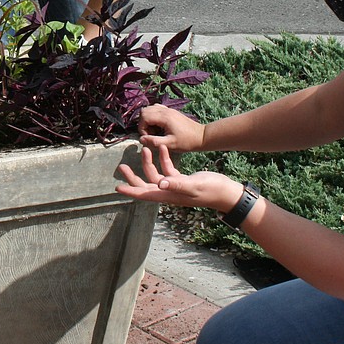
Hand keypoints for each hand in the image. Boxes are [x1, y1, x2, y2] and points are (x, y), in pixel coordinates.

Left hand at [116, 144, 235, 210]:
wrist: (226, 192)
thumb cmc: (210, 191)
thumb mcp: (193, 186)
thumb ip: (176, 184)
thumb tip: (159, 183)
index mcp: (168, 195)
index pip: (144, 194)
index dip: (130, 190)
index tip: (117, 187)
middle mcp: (168, 192)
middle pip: (145, 185)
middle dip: (133, 176)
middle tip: (122, 166)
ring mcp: (175, 186)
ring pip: (155, 175)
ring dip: (149, 162)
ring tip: (144, 149)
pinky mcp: (182, 180)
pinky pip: (168, 169)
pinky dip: (164, 159)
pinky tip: (163, 148)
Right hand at [137, 104, 205, 152]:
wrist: (201, 136)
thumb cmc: (186, 142)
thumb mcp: (170, 144)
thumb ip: (154, 141)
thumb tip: (141, 139)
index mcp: (164, 117)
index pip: (144, 116)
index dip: (142, 128)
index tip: (149, 137)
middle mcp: (165, 110)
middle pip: (145, 110)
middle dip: (144, 123)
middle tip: (152, 134)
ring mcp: (168, 109)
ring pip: (150, 109)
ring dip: (148, 120)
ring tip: (156, 131)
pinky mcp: (171, 111)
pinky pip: (156, 109)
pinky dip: (154, 117)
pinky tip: (160, 126)